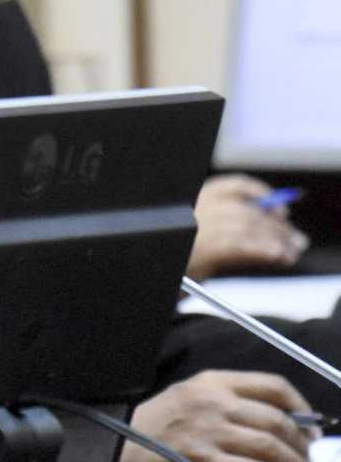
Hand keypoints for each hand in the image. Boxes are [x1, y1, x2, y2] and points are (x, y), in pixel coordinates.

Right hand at [109, 370, 315, 461]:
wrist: (114, 453)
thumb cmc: (145, 430)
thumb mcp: (183, 400)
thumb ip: (221, 403)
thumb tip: (266, 420)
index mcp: (207, 382)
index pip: (270, 384)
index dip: (299, 406)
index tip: (308, 424)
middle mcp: (211, 401)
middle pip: (276, 418)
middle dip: (301, 442)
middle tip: (307, 456)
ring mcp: (208, 430)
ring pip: (270, 445)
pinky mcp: (204, 459)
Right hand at [187, 174, 307, 279]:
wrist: (166, 275)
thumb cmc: (186, 258)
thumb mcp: (208, 236)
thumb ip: (236, 228)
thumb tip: (276, 229)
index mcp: (198, 199)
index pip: (236, 186)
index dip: (263, 196)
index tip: (282, 212)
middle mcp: (197, 209)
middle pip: (248, 211)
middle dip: (278, 227)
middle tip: (297, 241)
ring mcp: (198, 228)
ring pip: (247, 227)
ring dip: (275, 240)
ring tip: (290, 253)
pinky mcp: (201, 249)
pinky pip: (239, 245)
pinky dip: (262, 249)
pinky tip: (276, 255)